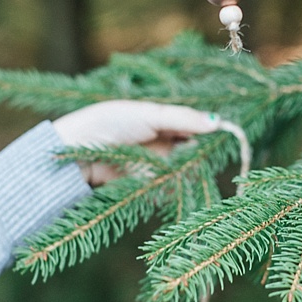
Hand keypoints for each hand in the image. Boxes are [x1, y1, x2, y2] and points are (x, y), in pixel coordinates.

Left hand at [52, 100, 223, 185]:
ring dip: (189, 169)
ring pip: (186, 169)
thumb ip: (184, 119)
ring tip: (184, 165)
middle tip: (203, 150)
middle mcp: (163, 142)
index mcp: (162, 121)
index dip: (210, 129)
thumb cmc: (109, 125)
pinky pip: (172, 187)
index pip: (196, 126)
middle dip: (201, 151)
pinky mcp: (150, 185)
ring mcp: (157, 164)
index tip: (225, 133)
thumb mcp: (150, 115)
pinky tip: (172, 179)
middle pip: (195, 149)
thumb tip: (218, 122)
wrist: (76, 153)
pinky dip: (176, 185)